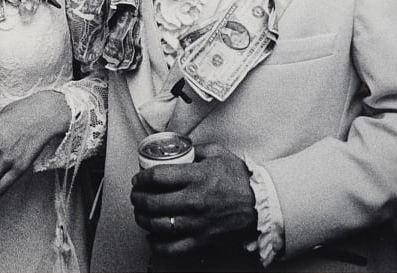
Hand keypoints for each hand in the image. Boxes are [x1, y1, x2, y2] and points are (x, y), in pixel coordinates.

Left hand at [130, 143, 257, 255]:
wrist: (261, 204)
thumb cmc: (241, 180)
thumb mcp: (218, 154)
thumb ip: (196, 149)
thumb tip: (179, 148)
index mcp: (197, 177)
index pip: (158, 177)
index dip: (142, 178)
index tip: (139, 179)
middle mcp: (194, 201)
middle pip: (153, 202)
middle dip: (138, 198)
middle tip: (136, 195)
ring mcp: (197, 223)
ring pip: (158, 225)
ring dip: (143, 219)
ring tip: (141, 213)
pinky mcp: (202, 239)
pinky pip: (173, 247)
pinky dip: (158, 244)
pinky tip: (152, 237)